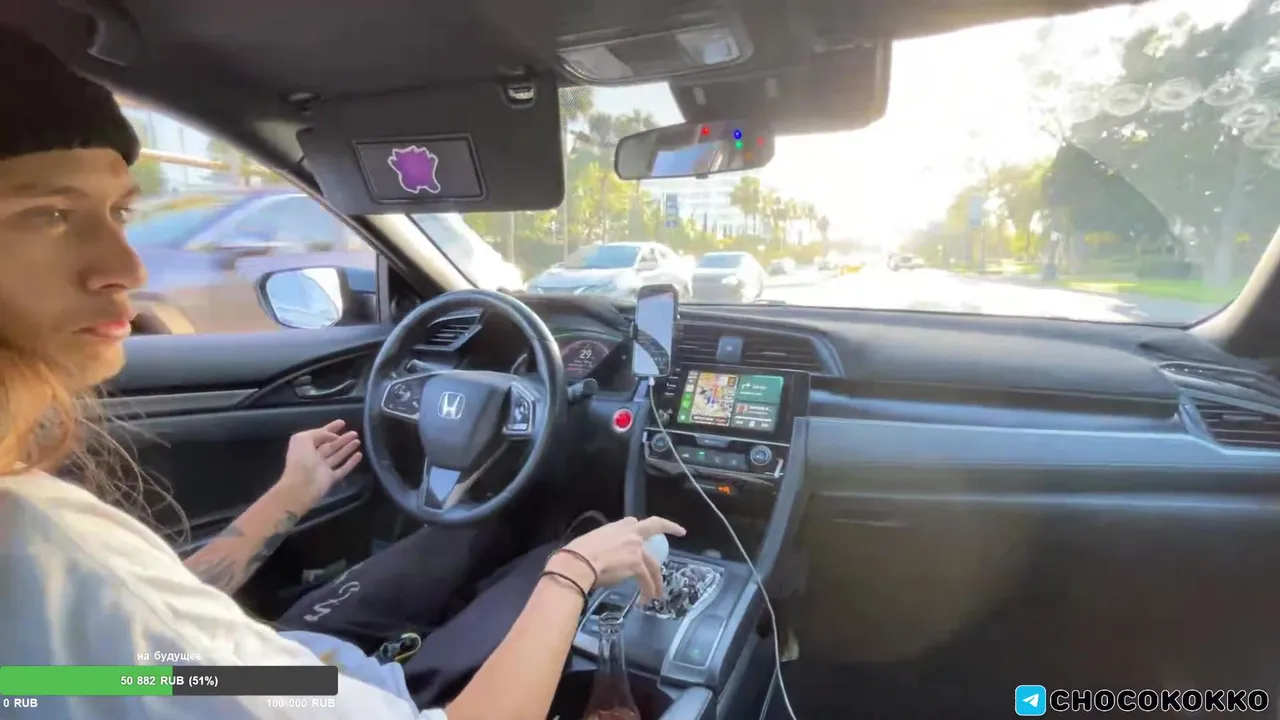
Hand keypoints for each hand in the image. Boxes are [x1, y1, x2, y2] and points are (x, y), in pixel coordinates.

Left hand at [281, 420, 362, 497]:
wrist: (301, 486)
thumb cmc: (300, 460)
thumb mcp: (303, 439)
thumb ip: (319, 434)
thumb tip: (334, 436)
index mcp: (305, 447)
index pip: (320, 434)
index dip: (330, 428)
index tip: (342, 422)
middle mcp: (314, 457)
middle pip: (331, 445)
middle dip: (342, 439)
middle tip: (354, 432)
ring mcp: (323, 468)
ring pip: (338, 456)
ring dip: (348, 448)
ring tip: (358, 440)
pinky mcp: (331, 479)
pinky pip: (343, 469)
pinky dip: (351, 462)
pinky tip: (360, 455)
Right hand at [557, 516, 685, 601]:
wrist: (578, 563)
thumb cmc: (577, 554)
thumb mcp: (591, 541)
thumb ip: (603, 544)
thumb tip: (602, 556)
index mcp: (617, 527)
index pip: (633, 522)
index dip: (641, 528)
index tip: (645, 531)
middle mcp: (630, 533)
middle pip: (655, 527)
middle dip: (670, 527)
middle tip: (680, 531)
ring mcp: (636, 548)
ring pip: (653, 564)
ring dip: (656, 580)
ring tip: (657, 594)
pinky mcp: (637, 564)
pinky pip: (647, 579)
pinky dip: (648, 590)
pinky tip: (646, 599)